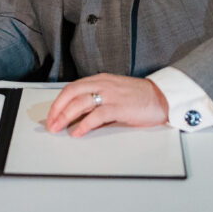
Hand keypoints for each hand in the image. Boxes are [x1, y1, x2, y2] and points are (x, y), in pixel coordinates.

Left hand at [46, 73, 168, 137]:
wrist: (162, 97)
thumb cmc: (138, 97)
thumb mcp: (113, 93)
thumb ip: (97, 100)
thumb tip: (77, 116)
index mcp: (100, 79)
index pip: (72, 88)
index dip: (58, 102)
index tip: (51, 115)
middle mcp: (103, 84)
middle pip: (71, 93)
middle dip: (57, 109)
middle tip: (51, 124)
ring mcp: (111, 94)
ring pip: (80, 102)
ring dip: (65, 116)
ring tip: (58, 128)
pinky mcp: (120, 106)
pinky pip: (97, 115)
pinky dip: (84, 124)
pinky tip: (78, 132)